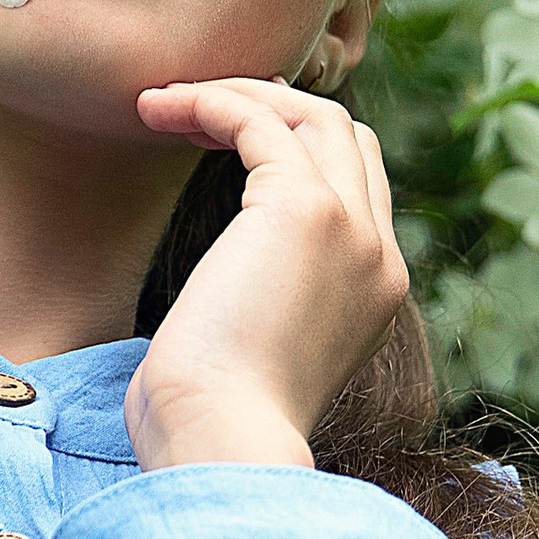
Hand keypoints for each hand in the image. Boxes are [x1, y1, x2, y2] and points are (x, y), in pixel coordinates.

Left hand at [125, 76, 408, 472]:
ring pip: (314, 117)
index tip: (218, 146)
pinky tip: (161, 110)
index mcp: (374, 296)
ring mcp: (351, 231)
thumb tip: (224, 294)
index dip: (294, 151)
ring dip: (238, 96)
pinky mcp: (304, 209)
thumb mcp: (255, 360)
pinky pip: (262, 121)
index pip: (359, 190)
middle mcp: (377, 258)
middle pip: (346, 140)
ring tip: (165, 102)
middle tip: (194, 112)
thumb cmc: (210, 422)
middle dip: (271, 111)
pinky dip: (212, 102)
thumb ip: (263, 311)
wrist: (220, 442)